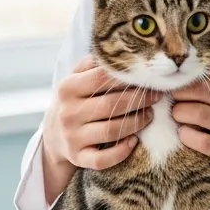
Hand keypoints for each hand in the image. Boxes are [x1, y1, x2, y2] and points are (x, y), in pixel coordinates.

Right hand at [42, 56, 162, 180]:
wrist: (53, 137)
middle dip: (139, 100)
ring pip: (111, 131)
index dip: (130, 78)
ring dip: (136, 123)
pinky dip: (121, 152)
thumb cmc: (74, 102)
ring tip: (149, 116)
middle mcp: (67, 113)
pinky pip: (102, 159)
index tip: (149, 79)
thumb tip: (119, 50)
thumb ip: (92, 64)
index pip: (103, 78)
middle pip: (111, 105)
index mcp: (67, 88)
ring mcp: (72, 137)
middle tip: (157, 97)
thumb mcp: (75, 79)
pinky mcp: (77, 158)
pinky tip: (133, 142)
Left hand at [171, 65, 209, 209]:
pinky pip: (199, 140)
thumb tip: (188, 76)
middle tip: (171, 100)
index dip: (190, 75)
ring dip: (180, 113)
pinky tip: (185, 134)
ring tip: (177, 116)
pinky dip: (186, 135)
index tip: (178, 82)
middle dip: (179, 93)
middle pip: (200, 90)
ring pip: (197, 112)